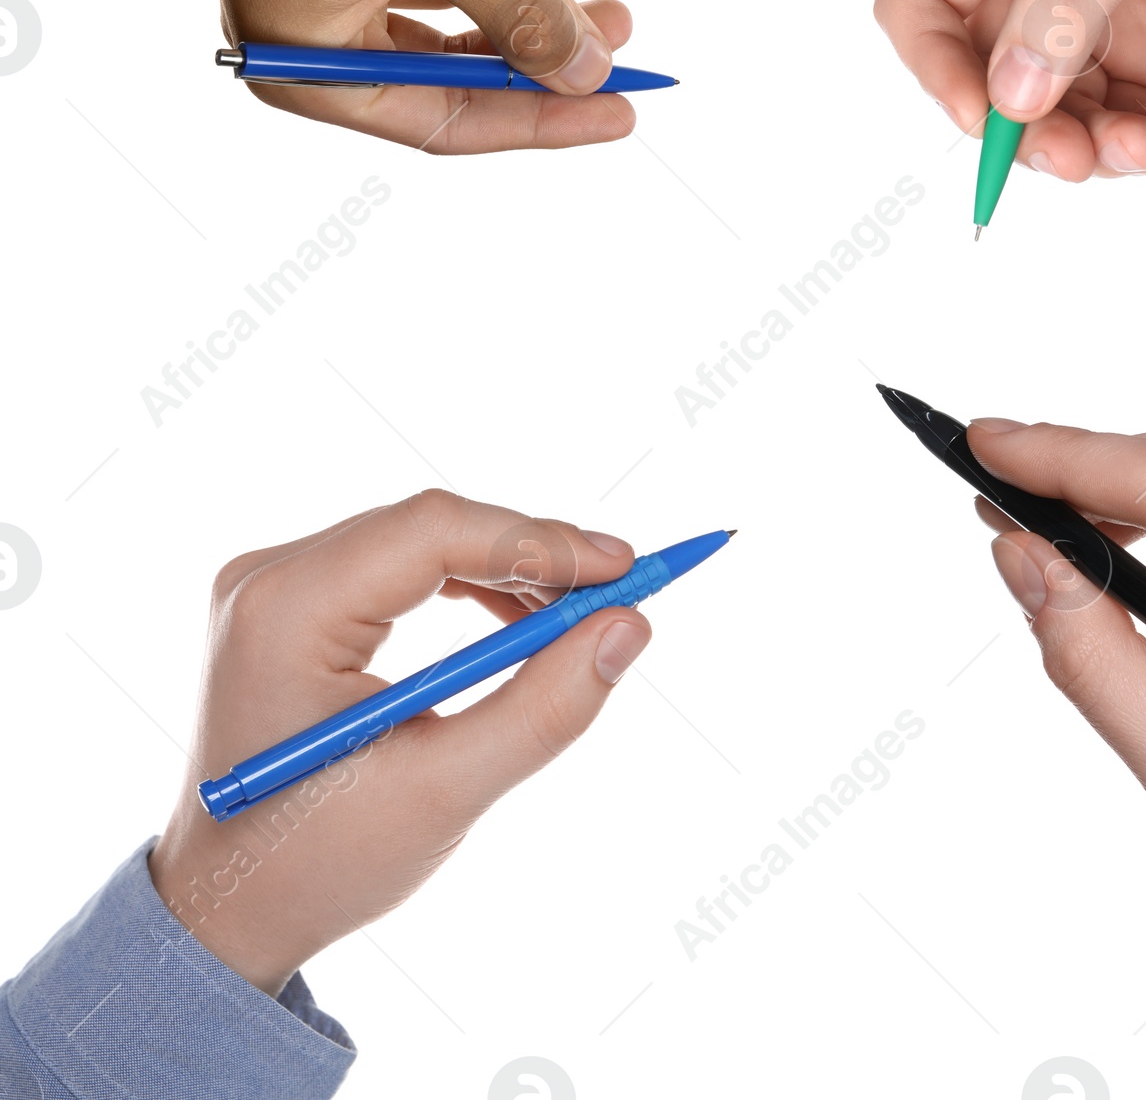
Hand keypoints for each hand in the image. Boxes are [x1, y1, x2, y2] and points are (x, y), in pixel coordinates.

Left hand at [149, 492, 650, 996]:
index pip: (433, 531)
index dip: (539, 541)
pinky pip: (401, 563)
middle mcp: (269, 578)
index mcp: (285, 613)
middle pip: (431, 526)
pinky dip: (469, 585)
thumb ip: (544, 707)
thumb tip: (629, 626)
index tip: (625, 570)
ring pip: (423, 539)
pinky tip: (516, 624)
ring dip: (508, 569)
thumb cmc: (320, 863)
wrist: (225, 909)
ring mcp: (275, 585)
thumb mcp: (443, 793)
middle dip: (533, 556)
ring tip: (576, 618)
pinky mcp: (294, 602)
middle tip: (618, 595)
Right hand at [173, 0, 633, 152]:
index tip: (622, 108)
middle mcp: (306, 44)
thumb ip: (519, 14)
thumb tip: (590, 76)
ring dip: (525, 28)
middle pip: (450, 89)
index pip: (446, 126)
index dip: (541, 122)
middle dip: (541, 71)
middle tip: (624, 56)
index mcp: (305, 71)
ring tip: (606, 13)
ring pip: (448, 38)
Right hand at [875, 0, 1145, 180]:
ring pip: (1049, 120)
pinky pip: (1118, 130)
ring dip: (1082, 149)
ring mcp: (1093, 29)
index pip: (921, 5)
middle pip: (983, 81)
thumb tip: (1009, 97)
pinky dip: (1137, 148)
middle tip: (1069, 156)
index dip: (935, 65)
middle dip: (1021, 129)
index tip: (985, 112)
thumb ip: (1066, 3)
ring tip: (1137, 145)